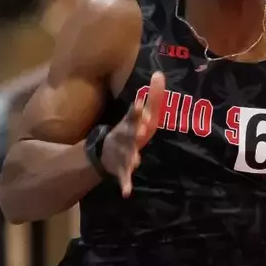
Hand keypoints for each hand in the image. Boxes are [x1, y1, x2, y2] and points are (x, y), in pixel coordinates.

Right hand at [100, 71, 165, 197]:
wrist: (104, 152)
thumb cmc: (129, 130)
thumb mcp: (139, 114)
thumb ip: (152, 95)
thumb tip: (160, 73)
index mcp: (130, 124)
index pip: (134, 115)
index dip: (137, 111)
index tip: (141, 104)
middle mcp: (124, 137)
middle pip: (128, 135)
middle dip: (133, 133)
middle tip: (139, 132)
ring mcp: (121, 153)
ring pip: (126, 155)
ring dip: (130, 158)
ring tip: (136, 162)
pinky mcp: (120, 169)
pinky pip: (123, 178)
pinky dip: (125, 185)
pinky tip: (127, 193)